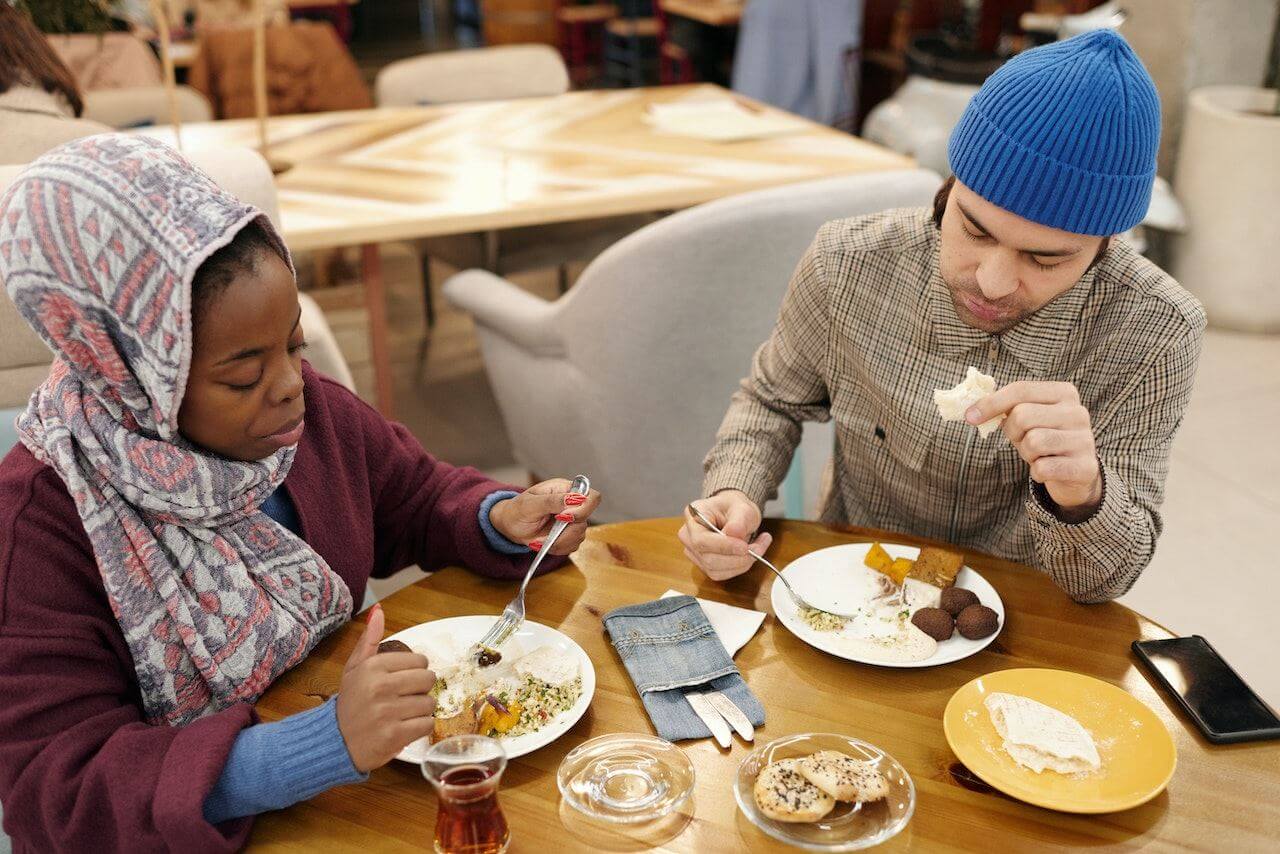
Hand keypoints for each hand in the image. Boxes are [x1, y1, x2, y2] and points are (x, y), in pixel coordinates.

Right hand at [335, 604, 436, 772]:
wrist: (335, 743)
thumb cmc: (350, 703)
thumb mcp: (354, 668)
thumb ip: (370, 639)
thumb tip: (378, 610)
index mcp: (373, 666)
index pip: (420, 660)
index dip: (415, 671)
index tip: (402, 680)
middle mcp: (380, 687)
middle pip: (428, 679)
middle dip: (421, 689)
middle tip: (405, 697)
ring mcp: (387, 712)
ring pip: (429, 703)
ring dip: (420, 710)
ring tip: (402, 713)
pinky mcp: (394, 736)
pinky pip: (427, 725)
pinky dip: (420, 728)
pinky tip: (405, 727)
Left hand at [489, 478, 603, 553]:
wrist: (510, 526)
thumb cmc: (517, 510)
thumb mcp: (530, 504)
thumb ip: (552, 501)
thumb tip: (574, 498)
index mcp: (565, 490)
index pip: (591, 497)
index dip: (584, 509)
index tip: (564, 517)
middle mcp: (572, 505)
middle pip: (586, 520)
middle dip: (566, 532)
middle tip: (548, 535)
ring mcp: (572, 521)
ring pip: (580, 536)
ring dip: (560, 542)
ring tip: (541, 540)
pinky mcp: (568, 536)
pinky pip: (572, 546)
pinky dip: (558, 548)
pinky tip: (545, 543)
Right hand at [677, 489, 771, 580]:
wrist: (733, 514)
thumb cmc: (734, 508)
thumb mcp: (743, 508)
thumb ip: (739, 520)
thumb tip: (735, 534)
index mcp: (693, 516)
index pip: (701, 540)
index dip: (723, 547)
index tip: (745, 547)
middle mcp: (688, 536)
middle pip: (708, 558)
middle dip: (737, 558)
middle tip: (759, 547)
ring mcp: (694, 552)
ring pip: (715, 570)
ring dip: (741, 563)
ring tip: (758, 548)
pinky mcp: (704, 565)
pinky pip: (721, 574)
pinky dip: (739, 567)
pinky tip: (749, 555)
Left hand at [967, 381, 1101, 517]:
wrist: (1076, 473)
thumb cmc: (1044, 438)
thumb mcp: (1027, 418)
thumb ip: (1005, 408)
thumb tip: (971, 410)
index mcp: (1064, 393)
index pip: (1020, 390)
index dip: (991, 403)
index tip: (970, 416)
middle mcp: (1078, 412)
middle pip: (1023, 416)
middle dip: (1013, 433)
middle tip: (1023, 441)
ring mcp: (1085, 439)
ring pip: (1033, 442)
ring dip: (1026, 453)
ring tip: (1038, 455)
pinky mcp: (1085, 466)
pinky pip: (1043, 468)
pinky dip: (1037, 472)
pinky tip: (1048, 469)